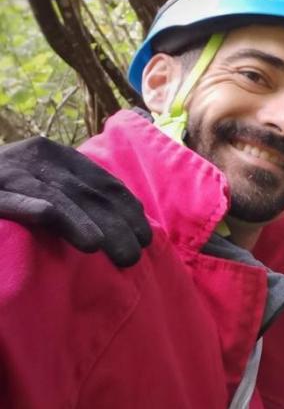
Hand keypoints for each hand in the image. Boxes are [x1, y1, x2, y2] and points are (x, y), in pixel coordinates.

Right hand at [0, 136, 150, 265]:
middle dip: (120, 224)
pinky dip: (64, 221)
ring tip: (123, 254)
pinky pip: (33, 205)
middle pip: (90, 194)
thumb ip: (68, 193)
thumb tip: (114, 224)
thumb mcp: (32, 182)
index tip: (145, 235)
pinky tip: (88, 242)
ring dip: (101, 228)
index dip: (129, 208)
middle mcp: (36, 158)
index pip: (102, 181)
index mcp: (53, 154)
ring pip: (67, 200)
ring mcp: (12, 174)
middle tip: (136, 255)